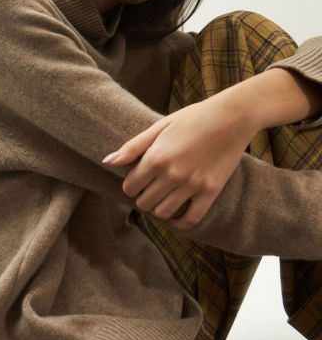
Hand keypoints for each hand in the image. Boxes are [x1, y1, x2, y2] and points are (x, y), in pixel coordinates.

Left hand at [102, 93, 258, 229]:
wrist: (231, 117)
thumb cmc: (193, 118)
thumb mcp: (160, 126)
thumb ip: (133, 146)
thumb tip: (107, 162)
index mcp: (156, 157)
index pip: (130, 187)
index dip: (131, 185)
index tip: (138, 179)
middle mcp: (172, 174)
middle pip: (144, 202)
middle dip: (143, 196)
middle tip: (151, 187)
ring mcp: (192, 185)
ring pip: (163, 212)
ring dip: (159, 208)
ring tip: (163, 197)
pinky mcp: (210, 192)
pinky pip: (190, 220)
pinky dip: (179, 222)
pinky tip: (176, 215)